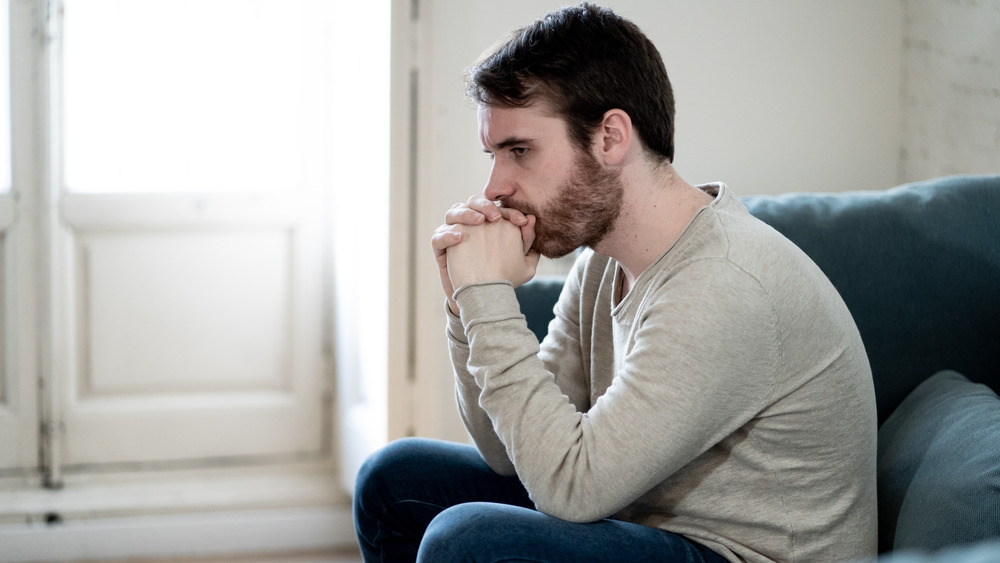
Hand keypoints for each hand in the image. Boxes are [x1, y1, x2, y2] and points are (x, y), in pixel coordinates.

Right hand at [431, 195, 536, 314]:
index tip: (522, 221)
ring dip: (465, 213)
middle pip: (472, 203)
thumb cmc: (504, 278)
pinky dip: (447, 235)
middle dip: (485, 205)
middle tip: (496, 217)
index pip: (497, 208)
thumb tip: (532, 219)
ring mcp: (454, 234)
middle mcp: (471, 225)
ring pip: (453, 213)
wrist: (482, 298)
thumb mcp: (523, 263)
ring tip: (479, 222)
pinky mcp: (441, 248)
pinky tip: (460, 238)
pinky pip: (438, 237)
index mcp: (491, 223)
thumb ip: (527, 241)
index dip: (509, 211)